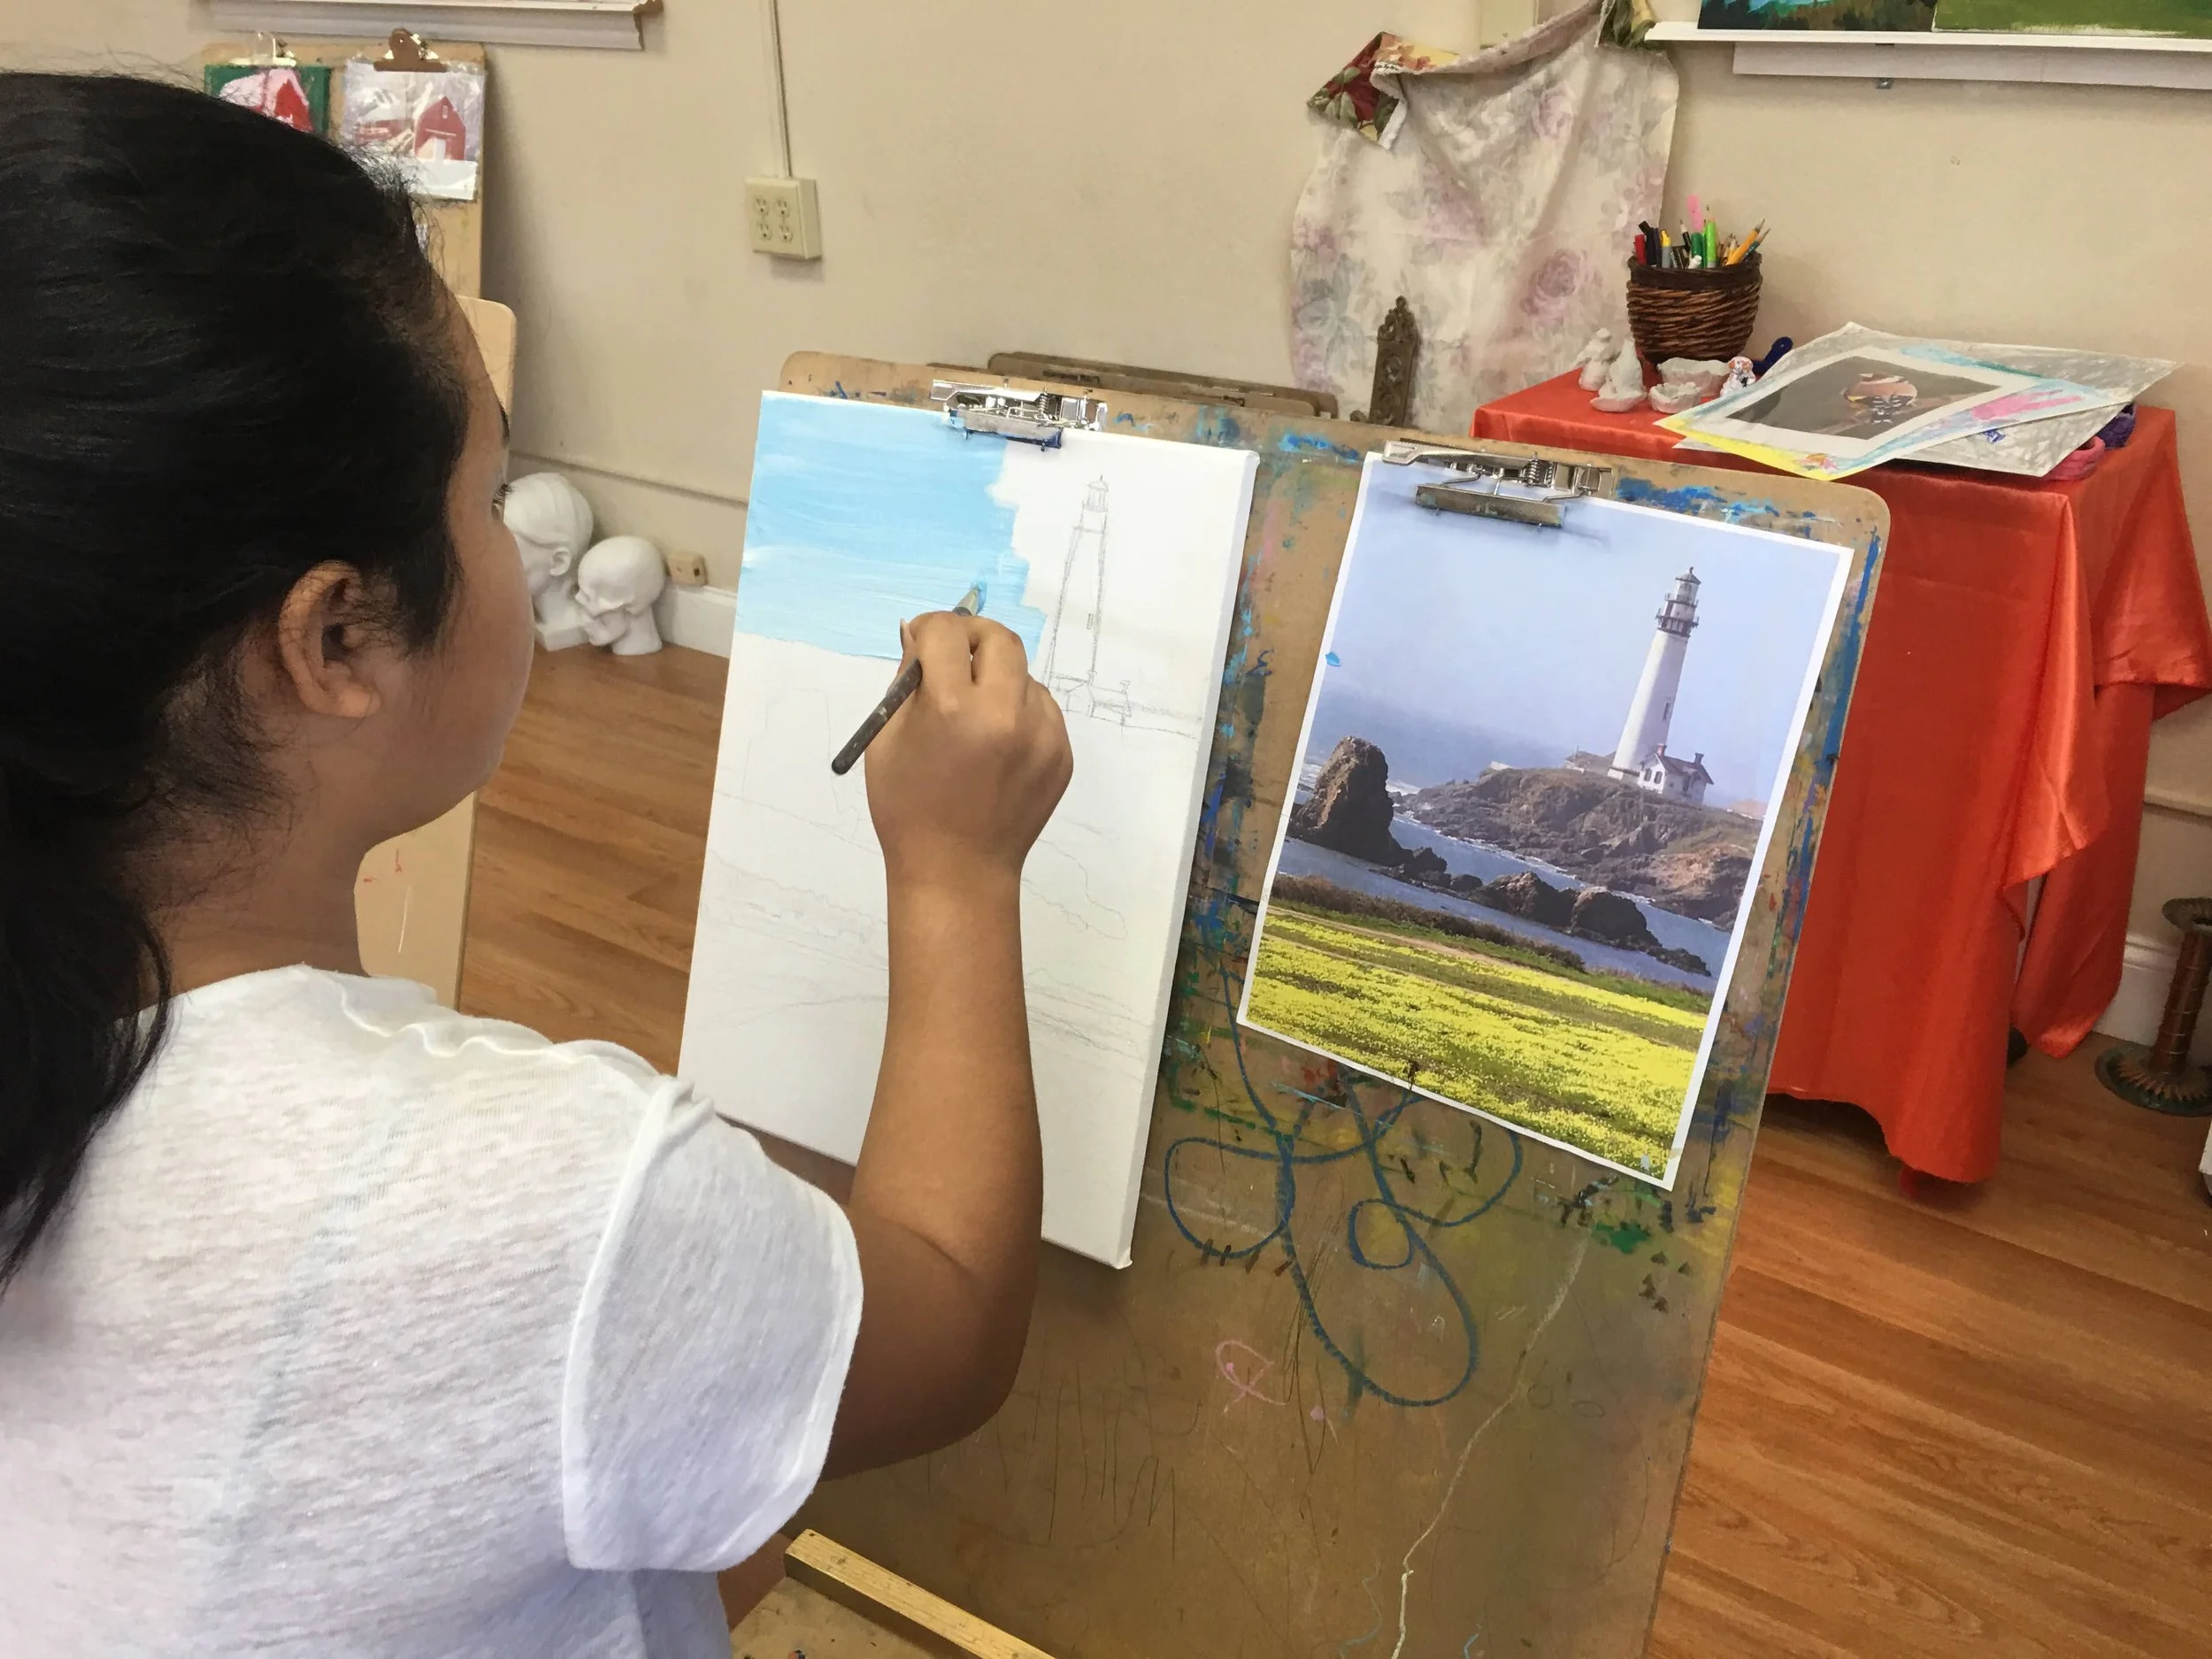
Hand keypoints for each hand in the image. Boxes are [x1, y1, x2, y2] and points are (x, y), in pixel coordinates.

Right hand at [864, 611, 1071, 892]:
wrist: (957, 871)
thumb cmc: (908, 808)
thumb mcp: (887, 739)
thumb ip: (907, 681)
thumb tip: (919, 637)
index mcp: (952, 709)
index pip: (947, 632)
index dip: (929, 629)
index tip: (922, 642)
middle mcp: (1004, 714)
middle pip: (999, 638)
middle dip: (972, 637)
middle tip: (955, 655)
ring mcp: (1041, 735)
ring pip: (1023, 675)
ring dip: (997, 678)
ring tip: (974, 716)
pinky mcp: (1061, 753)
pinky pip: (1040, 709)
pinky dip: (1018, 711)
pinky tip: (996, 745)